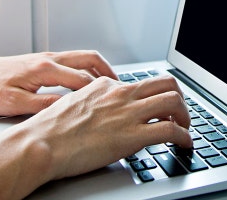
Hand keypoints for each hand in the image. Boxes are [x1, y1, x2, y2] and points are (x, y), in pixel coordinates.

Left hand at [0, 50, 117, 115]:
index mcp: (44, 69)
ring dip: (97, 68)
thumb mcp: (14, 104)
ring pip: (80, 58)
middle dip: (107, 71)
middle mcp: (47, 59)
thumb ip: (43, 106)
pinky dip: (84, 69)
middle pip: (88, 59)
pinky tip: (84, 82)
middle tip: (120, 86)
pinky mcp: (39, 62)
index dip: (101, 91)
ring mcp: (43, 58)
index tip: (115, 100)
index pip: (83, 79)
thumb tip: (68, 108)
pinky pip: (70, 61)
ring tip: (108, 84)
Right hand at [13, 75, 192, 181]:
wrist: (40, 143)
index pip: (139, 84)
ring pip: (173, 101)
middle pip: (165, 83)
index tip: (155, 108)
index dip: (152, 97)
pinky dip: (185, 137)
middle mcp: (120, 95)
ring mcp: (127, 113)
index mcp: (104, 86)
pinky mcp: (132, 136)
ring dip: (186, 116)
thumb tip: (100, 114)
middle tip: (179, 114)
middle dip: (178, 98)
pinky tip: (185, 144)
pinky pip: (171, 130)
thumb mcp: (71, 105)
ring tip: (185, 128)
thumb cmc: (49, 130)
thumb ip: (91, 104)